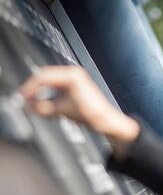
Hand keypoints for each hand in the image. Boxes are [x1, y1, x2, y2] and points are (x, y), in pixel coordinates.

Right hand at [20, 65, 139, 142]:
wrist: (107, 120)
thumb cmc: (93, 114)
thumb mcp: (62, 111)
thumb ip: (43, 107)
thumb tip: (30, 105)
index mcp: (72, 75)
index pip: (43, 77)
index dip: (30, 88)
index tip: (23, 97)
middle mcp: (74, 74)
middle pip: (45, 78)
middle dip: (35, 90)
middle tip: (26, 100)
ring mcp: (76, 79)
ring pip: (51, 83)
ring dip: (42, 92)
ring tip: (37, 104)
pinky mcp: (76, 86)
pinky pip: (57, 87)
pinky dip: (50, 95)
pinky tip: (48, 104)